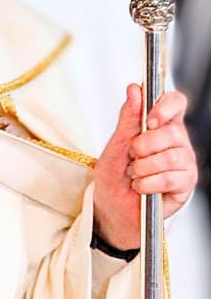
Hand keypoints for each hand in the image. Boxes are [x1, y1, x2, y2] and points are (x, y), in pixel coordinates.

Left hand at [93, 85, 197, 249]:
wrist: (112, 209)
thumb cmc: (114, 177)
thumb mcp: (115, 145)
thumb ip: (127, 118)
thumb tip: (135, 89)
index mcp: (160, 126)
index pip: (176, 103)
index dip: (166, 106)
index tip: (149, 119)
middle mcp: (177, 142)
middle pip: (173, 132)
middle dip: (143, 146)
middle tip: (132, 157)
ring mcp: (184, 163)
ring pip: (172, 156)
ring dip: (144, 168)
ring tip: (134, 175)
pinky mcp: (185, 184)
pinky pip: (171, 178)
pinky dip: (149, 183)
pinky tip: (141, 187)